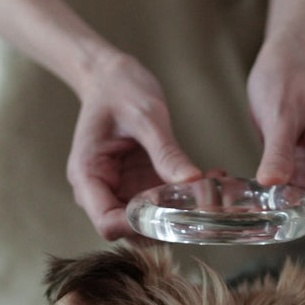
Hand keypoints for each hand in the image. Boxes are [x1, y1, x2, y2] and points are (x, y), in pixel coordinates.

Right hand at [68, 49, 200, 239]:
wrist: (112, 75)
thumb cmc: (119, 90)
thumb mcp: (146, 116)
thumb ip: (166, 152)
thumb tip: (193, 183)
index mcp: (88, 175)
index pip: (107, 222)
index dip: (139, 226)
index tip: (175, 214)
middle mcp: (102, 189)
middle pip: (131, 228)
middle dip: (169, 221)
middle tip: (207, 203)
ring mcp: (121, 188)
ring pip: (152, 220)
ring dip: (183, 211)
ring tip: (216, 188)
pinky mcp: (139, 183)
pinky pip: (163, 201)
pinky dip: (186, 196)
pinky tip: (212, 177)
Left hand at [246, 38, 304, 235]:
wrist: (283, 62)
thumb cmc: (285, 79)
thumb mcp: (279, 114)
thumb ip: (278, 150)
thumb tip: (273, 185)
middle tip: (286, 230)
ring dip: (302, 213)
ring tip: (273, 222)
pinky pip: (302, 194)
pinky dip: (289, 203)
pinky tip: (267, 208)